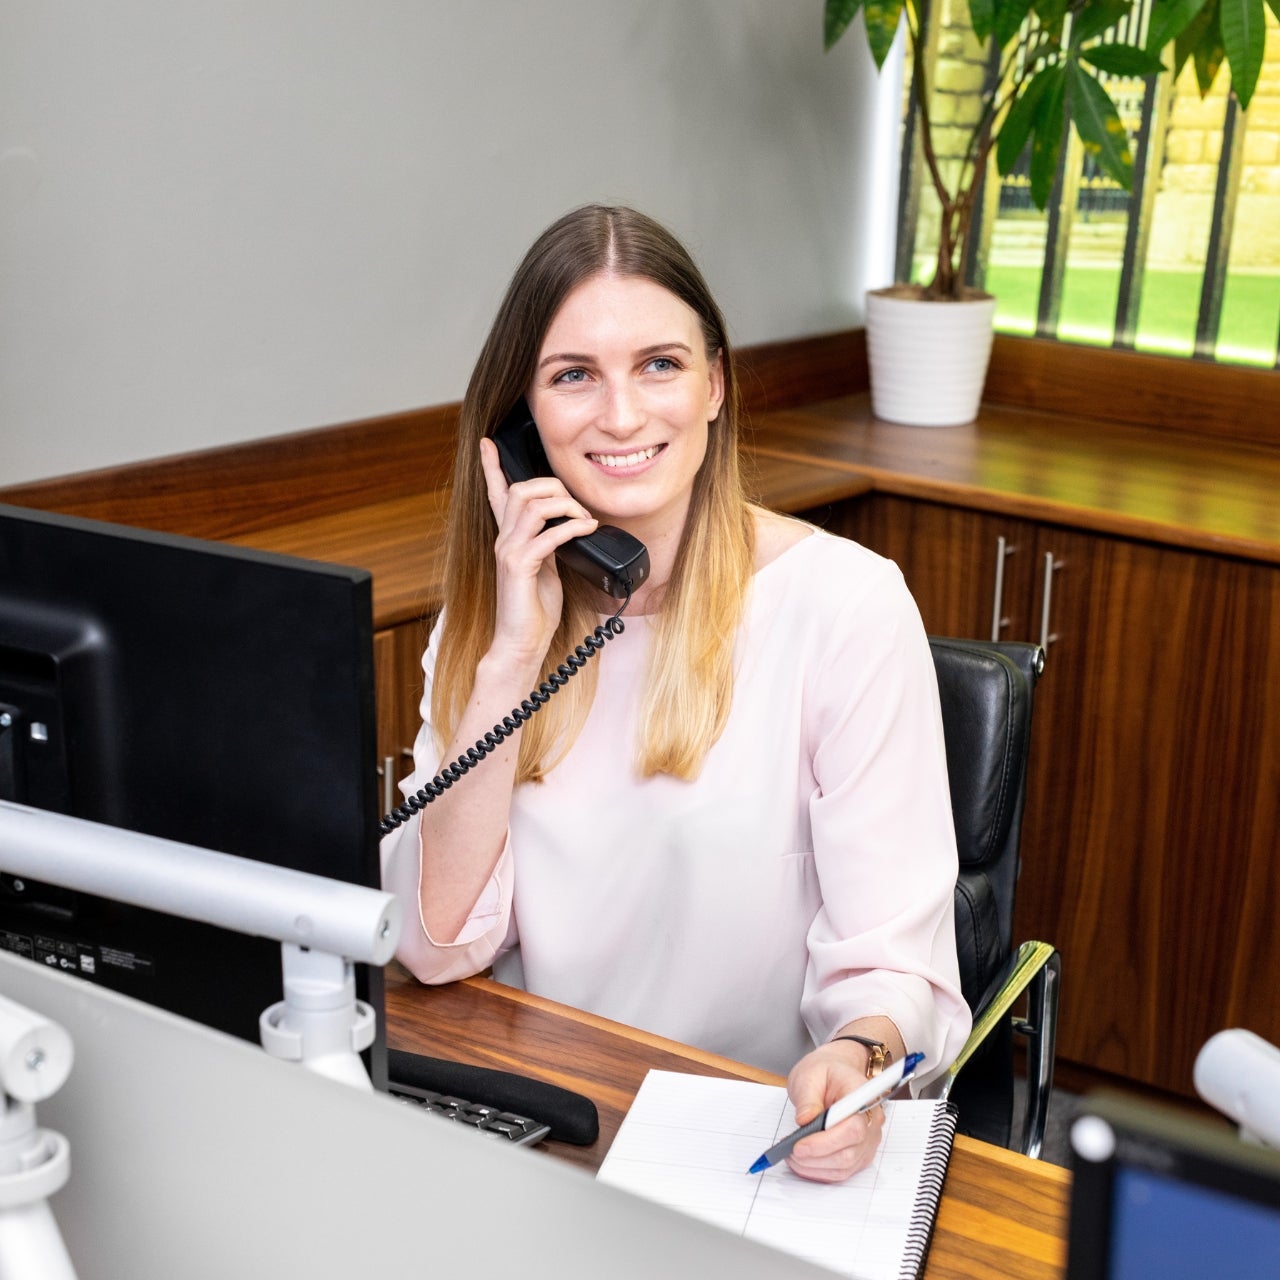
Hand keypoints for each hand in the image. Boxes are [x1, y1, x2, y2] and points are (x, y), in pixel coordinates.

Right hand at [478, 437, 599, 673]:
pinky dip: (571, 527)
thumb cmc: (535, 609)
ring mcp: (509, 552)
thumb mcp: (545, 567)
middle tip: (578, 506)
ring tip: (585, 520)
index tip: (489, 443)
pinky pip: (547, 535)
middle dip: (554, 487)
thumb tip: (567, 524)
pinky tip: (586, 530)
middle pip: (521, 489)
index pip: (496, 494)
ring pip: (531, 506)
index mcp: (508, 538)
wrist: (522, 643)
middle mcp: (504, 540)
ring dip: (566, 506)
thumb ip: (548, 542)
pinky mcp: (519, 567)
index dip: (492, 466)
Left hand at [783, 1040, 885, 1183]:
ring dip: (816, 1167)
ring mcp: (868, 1140)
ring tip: (792, 1158)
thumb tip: (804, 1120)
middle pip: (850, 1152)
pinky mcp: (860, 1153)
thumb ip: (807, 1097)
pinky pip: (843, 1171)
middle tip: (791, 1153)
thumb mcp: (810, 1074)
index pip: (853, 1127)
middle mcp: (872, 1121)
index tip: (799, 1145)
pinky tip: (803, 1163)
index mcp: (863, 1096)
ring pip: (845, 1166)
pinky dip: (821, 1171)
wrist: (837, 1072)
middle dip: (816, 1157)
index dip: (826, 1142)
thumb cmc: (825, 1071)